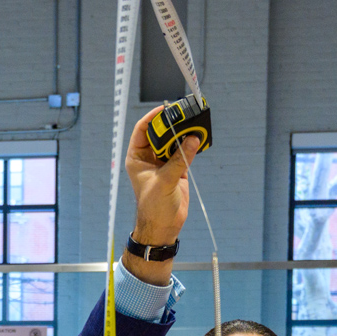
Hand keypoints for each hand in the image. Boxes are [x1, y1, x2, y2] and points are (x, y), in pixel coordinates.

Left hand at [126, 106, 198, 245]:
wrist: (164, 226)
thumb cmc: (154, 206)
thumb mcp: (164, 181)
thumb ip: (178, 160)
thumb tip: (192, 139)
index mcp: (137, 157)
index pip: (142, 130)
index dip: (152, 118)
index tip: (164, 109)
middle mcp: (149, 157)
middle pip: (160, 133)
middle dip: (171, 124)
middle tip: (183, 115)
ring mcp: (163, 162)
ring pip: (174, 141)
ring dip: (183, 134)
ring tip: (193, 124)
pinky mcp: (177, 169)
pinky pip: (185, 152)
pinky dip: (192, 146)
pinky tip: (199, 138)